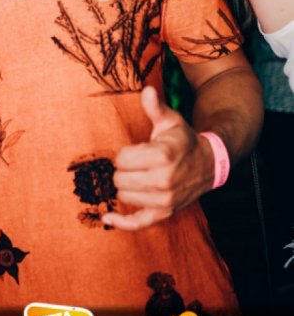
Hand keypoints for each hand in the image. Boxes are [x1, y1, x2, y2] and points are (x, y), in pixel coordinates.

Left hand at [102, 86, 213, 230]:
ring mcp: (165, 200)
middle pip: (119, 178)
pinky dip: (121, 223)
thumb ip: (155, 107)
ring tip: (141, 177)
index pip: (122, 158)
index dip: (125, 153)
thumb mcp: (170, 120)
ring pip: (124, 196)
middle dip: (124, 169)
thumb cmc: (182, 140)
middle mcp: (164, 180)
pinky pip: (138, 224)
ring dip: (127, 186)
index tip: (138, 150)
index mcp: (163, 155)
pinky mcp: (164, 214)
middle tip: (138, 164)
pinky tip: (107, 218)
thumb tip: (147, 90)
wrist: (208, 164)